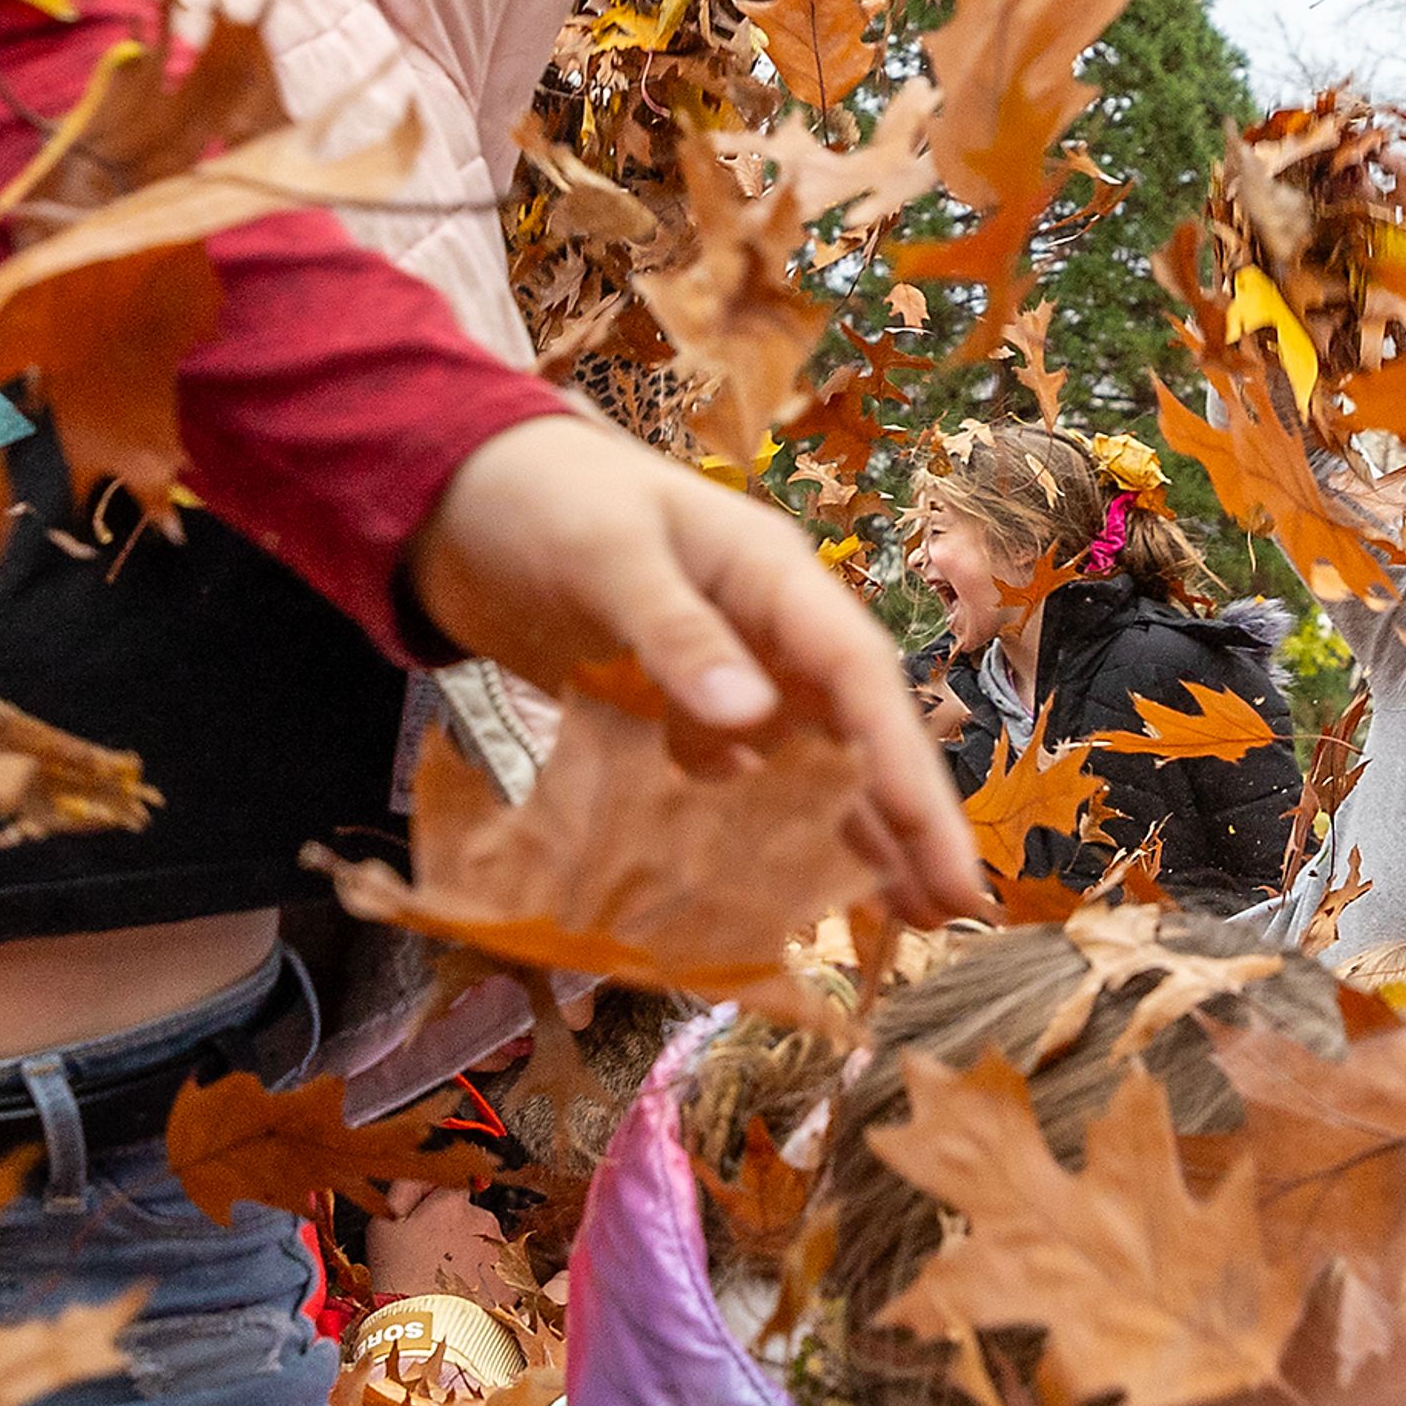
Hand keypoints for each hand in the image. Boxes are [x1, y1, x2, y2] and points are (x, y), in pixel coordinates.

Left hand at [406, 415, 980, 926]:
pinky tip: (780, 889)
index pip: (862, 683)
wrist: (451, 489)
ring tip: (902, 916)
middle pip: (857, 735)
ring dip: (853, 835)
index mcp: (774, 580)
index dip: (910, 774)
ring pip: (811, 763)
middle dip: (908, 820)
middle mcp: (771, 633)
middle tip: (954, 911)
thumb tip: (750, 723)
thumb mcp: (607, 554)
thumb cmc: (538, 496)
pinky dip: (760, 832)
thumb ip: (674, 633)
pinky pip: (736, 778)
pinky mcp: (679, 707)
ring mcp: (730, 673)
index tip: (947, 860)